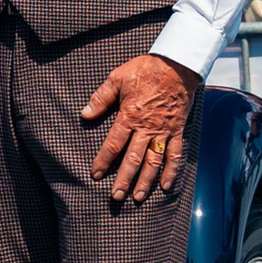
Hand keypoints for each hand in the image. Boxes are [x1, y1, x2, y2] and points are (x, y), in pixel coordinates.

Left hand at [82, 53, 199, 206]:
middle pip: (133, 159)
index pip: (114, 144)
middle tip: (116, 196)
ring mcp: (163, 131)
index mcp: (130, 116)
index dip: (104, 161)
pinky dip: (171, 171)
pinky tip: (166, 186)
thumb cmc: (145, 70)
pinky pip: (175, 154)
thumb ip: (101, 98)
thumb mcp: (117, 78)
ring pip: (154, 162)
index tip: (96, 174)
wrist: (176, 65)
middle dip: (124, 179)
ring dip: (146, 181)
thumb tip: (85, 115)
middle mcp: (147, 128)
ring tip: (137, 197)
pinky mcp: (177, 130)